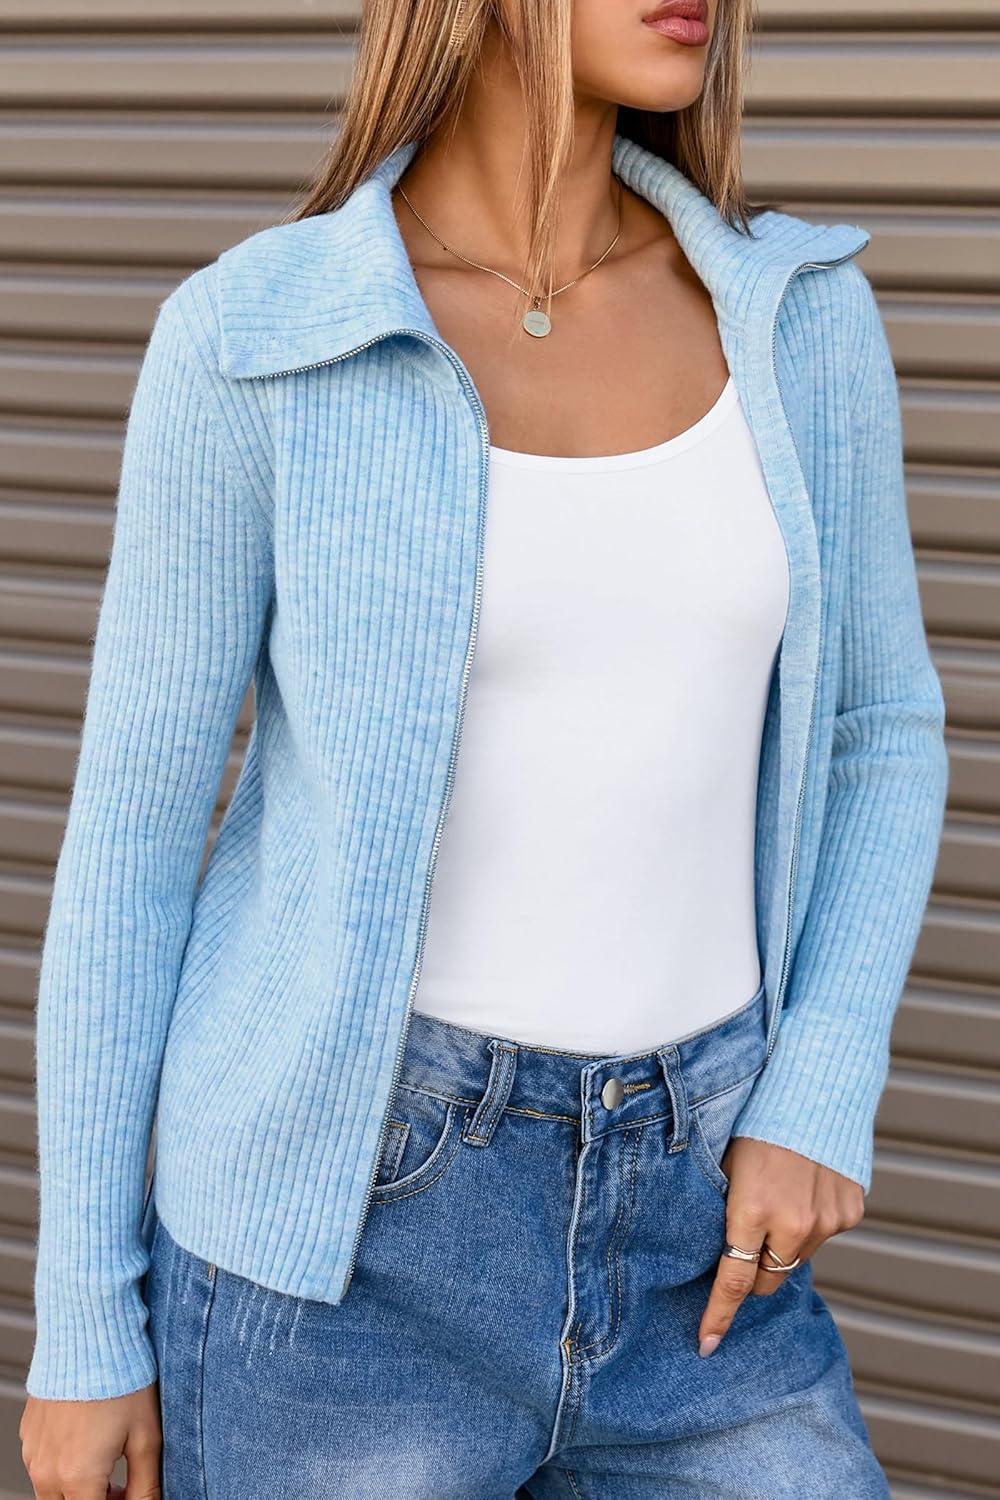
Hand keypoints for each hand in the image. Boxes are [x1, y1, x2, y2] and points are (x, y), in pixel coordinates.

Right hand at [19, 1384, 160, 1499]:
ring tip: (108, 1461)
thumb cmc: (120, 1379)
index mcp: (78, 1478)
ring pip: (53, 1493)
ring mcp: (34, 1454)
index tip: (130, 1495)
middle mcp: (48, 1472)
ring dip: (79, 1488)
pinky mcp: (28, 1436)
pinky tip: (88, 1440)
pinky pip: (43, 1466)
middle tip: (121, 1486)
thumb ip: (145, 1486)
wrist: (89, 1334)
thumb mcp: (146, 1437)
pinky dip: (63, 1466)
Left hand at [697, 1137, 863, 1356]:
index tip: (706, 1344)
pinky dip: (812, 1222)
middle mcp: (792, 1225)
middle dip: (754, 1273)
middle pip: (768, 1279)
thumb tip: (713, 1248)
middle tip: (746, 1245)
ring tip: (780, 1196)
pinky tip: (806, 1186)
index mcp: (751, 1211)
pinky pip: (825, 1234)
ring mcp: (826, 1221)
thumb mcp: (725, 1164)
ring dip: (785, 1242)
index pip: (733, 1281)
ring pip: (797, 1257)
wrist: (815, 1090)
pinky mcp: (850, 1213)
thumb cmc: (756, 1123)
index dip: (718, 1316)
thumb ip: (724, 1210)